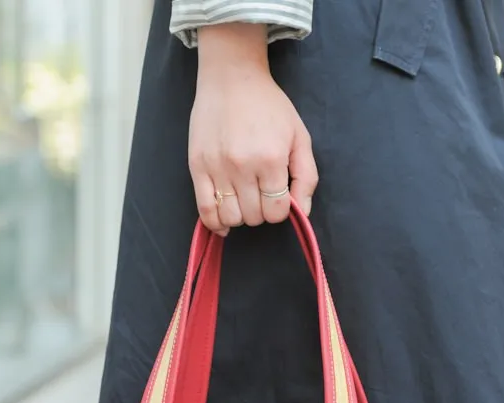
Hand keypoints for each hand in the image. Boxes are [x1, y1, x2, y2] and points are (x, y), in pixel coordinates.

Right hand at [189, 24, 317, 235]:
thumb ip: (306, 176)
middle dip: (261, 210)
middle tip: (260, 191)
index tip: (277, 195)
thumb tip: (303, 211)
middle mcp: (243, 166)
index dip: (280, 209)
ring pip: (231, 218)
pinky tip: (224, 220)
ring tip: (243, 198)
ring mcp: (217, 168)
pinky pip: (205, 211)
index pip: (277, 212)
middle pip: (255, 217)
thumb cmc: (269, 106)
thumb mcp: (299, 136)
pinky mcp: (197, 167)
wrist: (231, 78)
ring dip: (240, 216)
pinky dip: (216, 223)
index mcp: (271, 159)